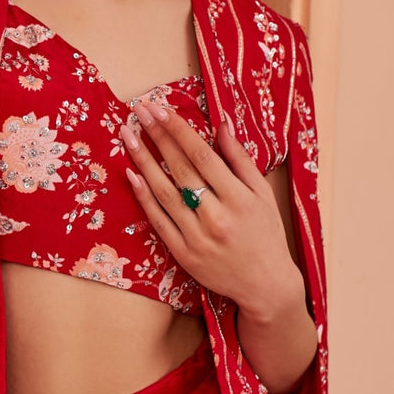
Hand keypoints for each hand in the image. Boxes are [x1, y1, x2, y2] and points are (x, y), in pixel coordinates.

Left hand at [120, 100, 302, 318]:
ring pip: (164, 192)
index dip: (178, 130)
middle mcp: (217, 216)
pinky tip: (131, 174)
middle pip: (180, 169)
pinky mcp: (183, 253)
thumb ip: (240, 159)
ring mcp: (197, 236)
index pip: (202, 155)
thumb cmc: (266, 234)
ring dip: (143, 161)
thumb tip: (221, 124)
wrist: (265, 285)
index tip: (160, 108)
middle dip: (157, 136)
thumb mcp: (262, 194)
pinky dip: (143, 197)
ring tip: (127, 136)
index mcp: (239, 198)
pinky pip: (158, 220)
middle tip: (139, 111)